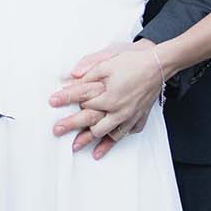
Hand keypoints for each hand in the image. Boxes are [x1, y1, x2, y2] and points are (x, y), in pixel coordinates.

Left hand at [48, 40, 162, 158]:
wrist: (158, 66)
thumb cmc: (133, 63)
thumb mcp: (108, 62)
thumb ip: (89, 70)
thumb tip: (72, 76)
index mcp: (109, 97)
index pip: (82, 100)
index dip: (66, 99)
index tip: (51, 101)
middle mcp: (118, 111)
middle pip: (90, 122)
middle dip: (71, 126)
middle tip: (56, 130)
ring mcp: (129, 117)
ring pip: (107, 134)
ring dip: (91, 141)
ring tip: (76, 146)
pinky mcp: (138, 118)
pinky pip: (124, 134)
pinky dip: (112, 142)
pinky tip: (102, 148)